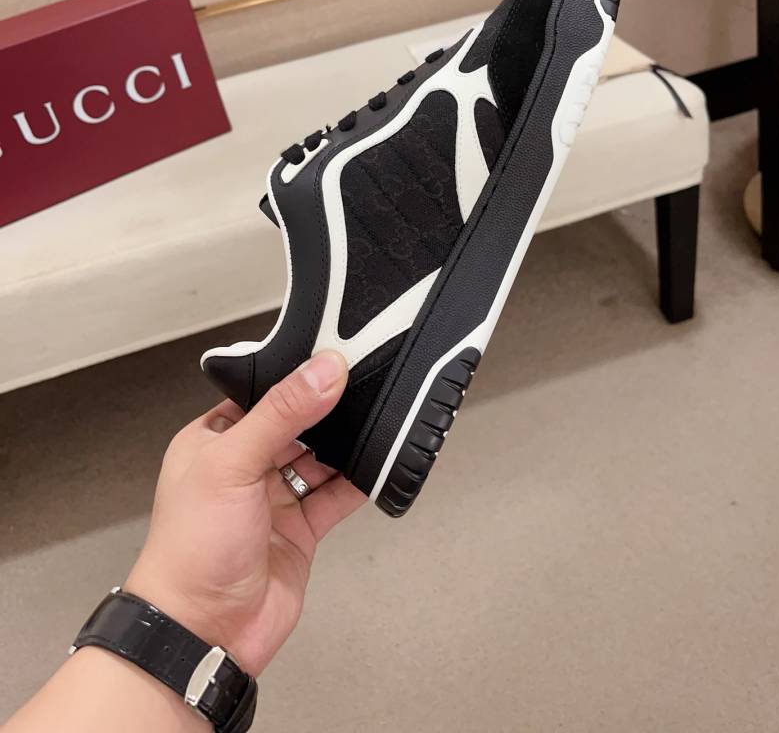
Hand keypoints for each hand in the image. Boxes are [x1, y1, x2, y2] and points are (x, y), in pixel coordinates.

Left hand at [125, 350, 364, 675]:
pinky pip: (336, 496)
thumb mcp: (232, 464)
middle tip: (367, 383)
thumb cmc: (190, 549)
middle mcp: (245, 466)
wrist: (202, 632)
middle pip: (297, 424)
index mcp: (214, 439)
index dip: (297, 376)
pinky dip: (358, 482)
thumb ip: (282, 414)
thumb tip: (324, 370)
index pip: (263, 393)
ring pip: (320, 458)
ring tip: (377, 419)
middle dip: (329, 409)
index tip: (336, 356)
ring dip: (346, 444)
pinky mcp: (300, 530)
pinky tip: (377, 464)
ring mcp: (274, 499)